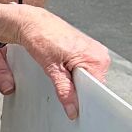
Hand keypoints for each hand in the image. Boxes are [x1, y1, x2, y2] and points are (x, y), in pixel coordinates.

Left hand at [0, 4, 109, 118]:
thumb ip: (64, 90)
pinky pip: (84, 69)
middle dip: (77, 88)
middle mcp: (99, 54)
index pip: (96, 89)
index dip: (83, 98)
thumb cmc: (41, 38)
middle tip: (61, 81)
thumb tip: (72, 108)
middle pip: (92, 84)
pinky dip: (73, 72)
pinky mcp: (87, 50)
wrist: (33, 23)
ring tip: (60, 70)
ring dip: (74, 80)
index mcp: (95, 58)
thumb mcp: (51, 68)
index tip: (73, 103)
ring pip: (87, 77)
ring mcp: (94, 51)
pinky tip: (63, 66)